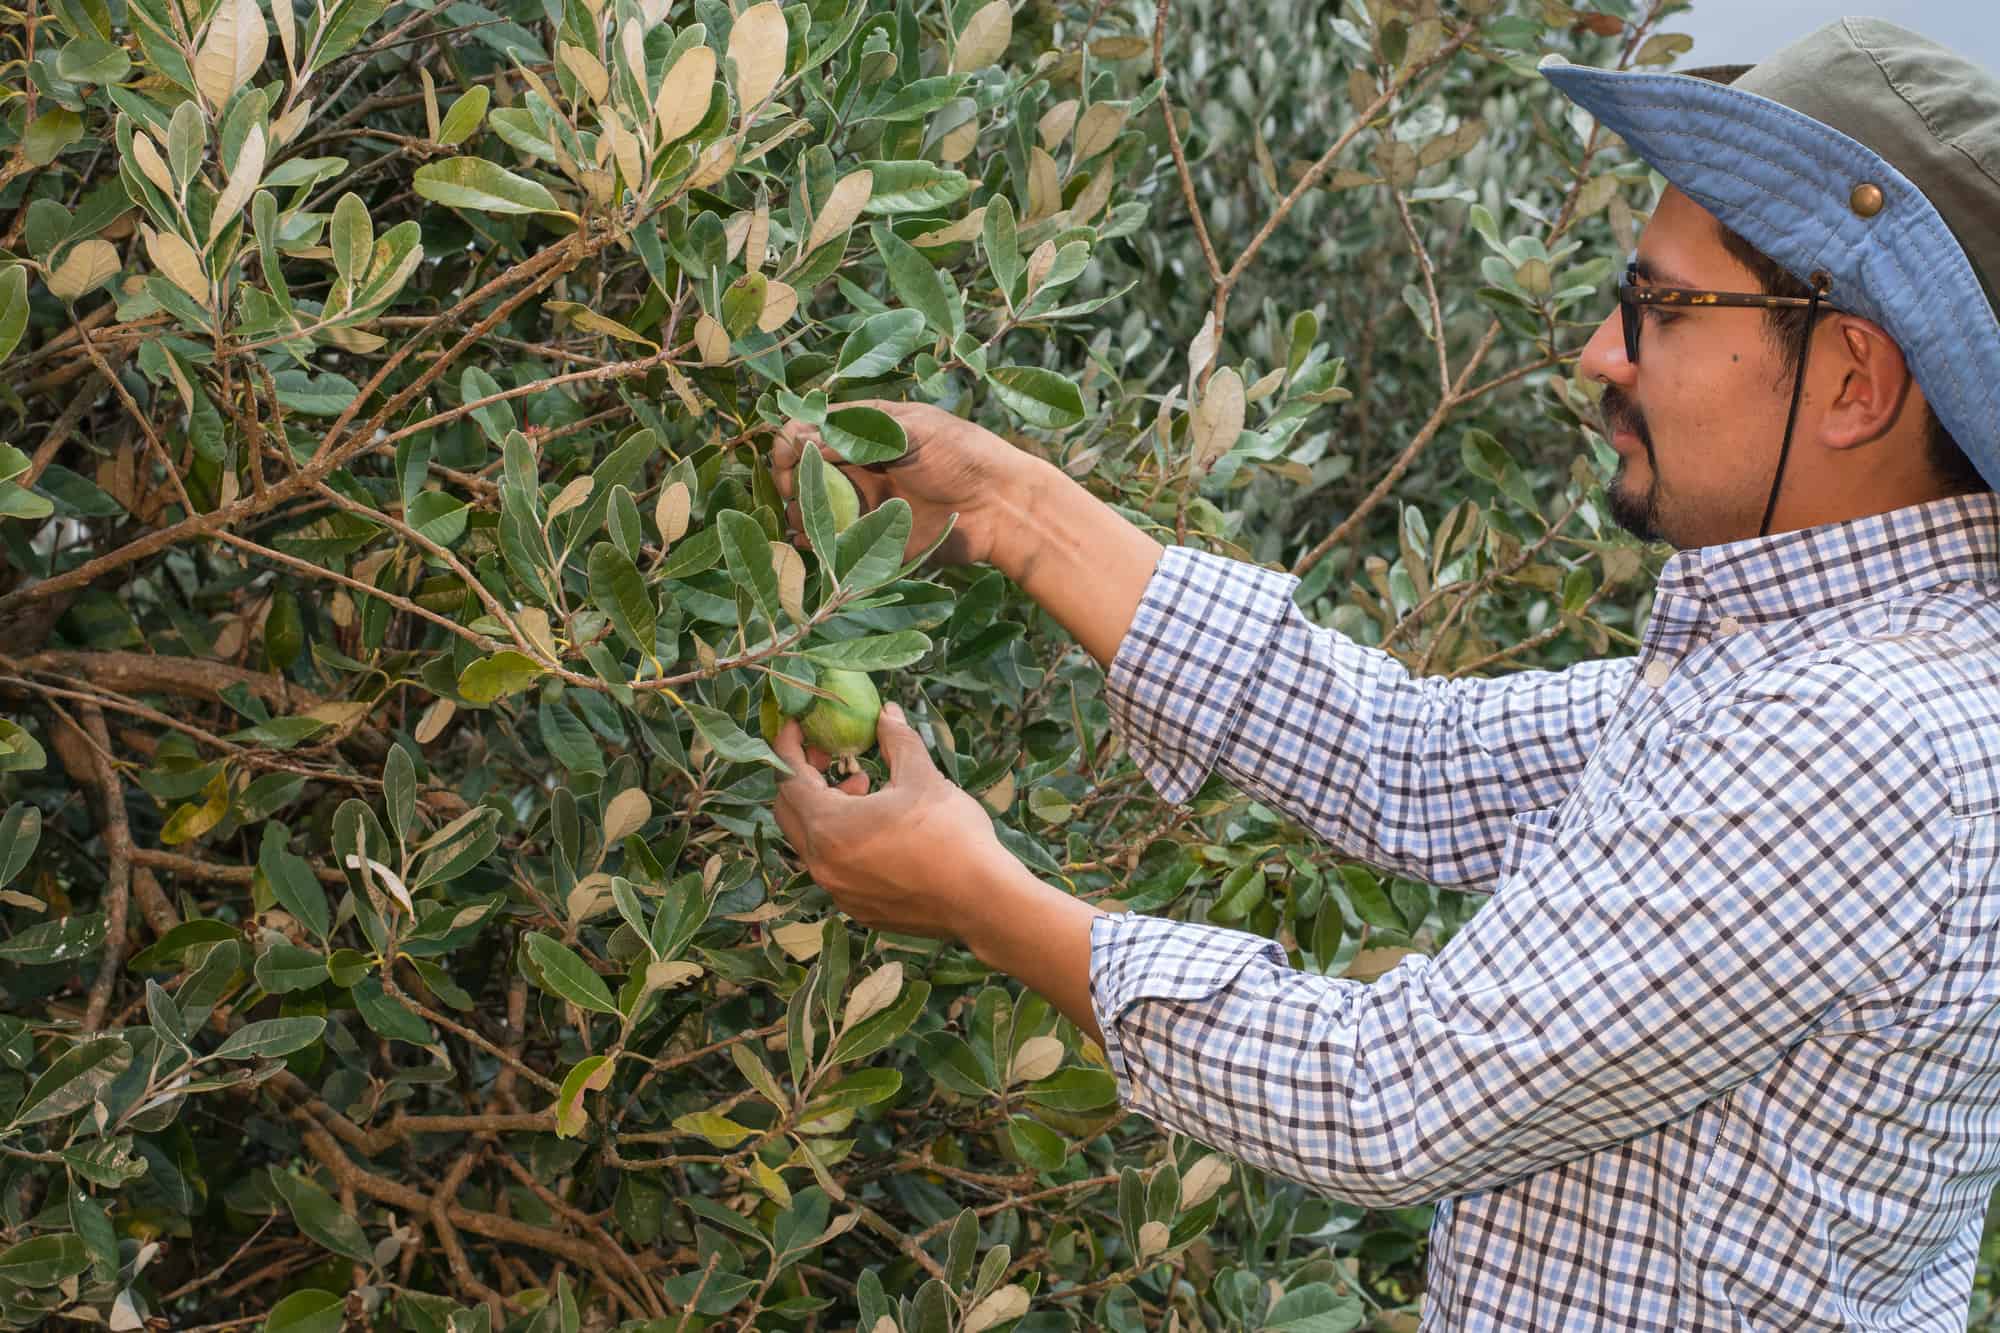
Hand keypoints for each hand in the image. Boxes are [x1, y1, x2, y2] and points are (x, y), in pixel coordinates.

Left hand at [770, 702, 1012, 940]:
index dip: (788, 747)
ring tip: (865, 790)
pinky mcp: (858, 908)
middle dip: (803, 778)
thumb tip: (886, 712)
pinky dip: (842, 841)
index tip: (797, 726)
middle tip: (831, 756)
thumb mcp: (922, 776)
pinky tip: (878, 831)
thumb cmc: (951, 834)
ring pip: (811, 842)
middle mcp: (822, 864)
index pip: (789, 779)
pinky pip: (834, 867)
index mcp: (830, 827)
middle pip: (790, 812)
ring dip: (826, 810)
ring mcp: (838, 891)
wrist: (982, 900)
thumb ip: (896, 740)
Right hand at [771, 399, 1031, 568]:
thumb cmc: (962, 456)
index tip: (792, 458)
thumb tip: (800, 439)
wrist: (1000, 505)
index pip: (808, 429)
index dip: (792, 442)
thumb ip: (858, 435)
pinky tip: (810, 540)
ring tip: (807, 518)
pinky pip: (829, 539)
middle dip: (790, 478)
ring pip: (809, 505)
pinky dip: (812, 540)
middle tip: (795, 491)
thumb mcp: (912, 432)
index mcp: (865, 429)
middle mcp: (857, 463)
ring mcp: (862, 500)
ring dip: (799, 511)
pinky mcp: (872, 536)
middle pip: (801, 468)